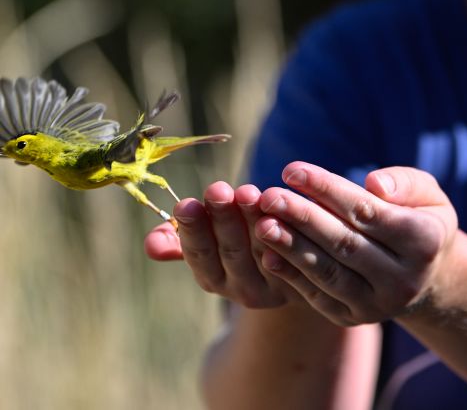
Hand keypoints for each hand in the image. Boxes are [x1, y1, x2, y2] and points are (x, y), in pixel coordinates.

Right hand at [144, 181, 302, 307]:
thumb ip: (181, 240)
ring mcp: (274, 286)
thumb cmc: (241, 240)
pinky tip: (281, 208)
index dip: (192, 230)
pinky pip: (293, 253)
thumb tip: (151, 244)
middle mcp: (241, 288)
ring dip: (253, 220)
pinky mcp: (302, 278)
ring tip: (248, 193)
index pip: (199, 254)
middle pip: (230, 252)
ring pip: (262, 249)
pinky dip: (285, 230)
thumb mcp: (209, 243)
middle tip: (217, 190)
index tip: (185, 204)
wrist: (291, 269)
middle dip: (222, 219)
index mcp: (213, 277)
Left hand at [254, 162, 457, 325]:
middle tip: (268, 196)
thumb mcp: (426, 193)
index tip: (291, 170)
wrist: (424, 274)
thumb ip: (404, 182)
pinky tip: (267, 254)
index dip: (326, 189)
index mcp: (424, 242)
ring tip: (261, 223)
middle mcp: (404, 280)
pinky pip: (319, 295)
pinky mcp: (354, 318)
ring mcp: (379, 305)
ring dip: (291, 247)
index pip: (367, 212)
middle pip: (344, 243)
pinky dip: (291, 276)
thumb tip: (374, 184)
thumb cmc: (418, 217)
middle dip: (302, 217)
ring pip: (329, 273)